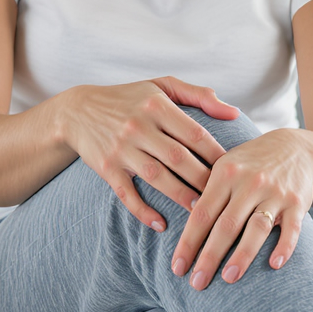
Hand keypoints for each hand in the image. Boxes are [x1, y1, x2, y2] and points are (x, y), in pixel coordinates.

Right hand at [57, 76, 240, 231]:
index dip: (217, 155)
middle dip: (204, 180)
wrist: (78, 111)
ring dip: (181, 197)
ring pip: (157, 177)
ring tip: (201, 213)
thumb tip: (235, 113)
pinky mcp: (106, 168)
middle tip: (224, 197)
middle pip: (180, 159)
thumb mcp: (162, 87)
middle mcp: (139, 126)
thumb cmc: (129, 98)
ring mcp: (121, 149)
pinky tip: (160, 224)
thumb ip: (200, 96)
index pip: (195, 134)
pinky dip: (143, 211)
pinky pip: (127, 194)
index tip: (234, 171)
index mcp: (157, 105)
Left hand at [170, 129, 312, 289]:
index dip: (189, 242)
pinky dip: (284, 247)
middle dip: (209, 256)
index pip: (202, 214)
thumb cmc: (250, 164)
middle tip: (197, 283)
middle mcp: (250, 183)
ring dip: (242, 255)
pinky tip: (275, 265)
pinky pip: (292, 228)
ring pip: (256, 228)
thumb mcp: (225, 166)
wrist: (295, 149)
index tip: (177, 268)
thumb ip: (207, 193)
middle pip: (226, 225)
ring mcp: (275, 193)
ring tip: (228, 279)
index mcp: (226, 174)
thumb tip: (182, 229)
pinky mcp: (298, 203)